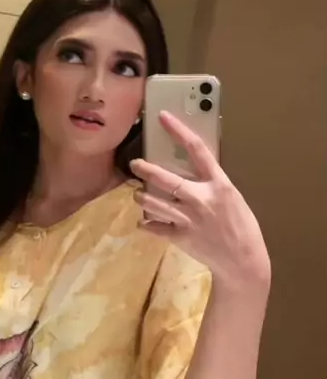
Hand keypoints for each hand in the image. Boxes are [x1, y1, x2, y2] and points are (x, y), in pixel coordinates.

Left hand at [130, 111, 270, 290]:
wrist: (243, 261)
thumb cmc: (241, 225)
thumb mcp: (231, 197)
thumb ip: (212, 183)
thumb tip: (191, 168)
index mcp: (218, 183)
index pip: (197, 149)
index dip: (178, 130)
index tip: (163, 117)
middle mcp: (201, 198)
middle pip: (166, 178)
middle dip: (146, 169)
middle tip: (135, 164)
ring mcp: (189, 218)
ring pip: (155, 202)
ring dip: (142, 197)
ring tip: (138, 193)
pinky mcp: (181, 237)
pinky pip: (155, 228)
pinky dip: (147, 224)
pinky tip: (143, 221)